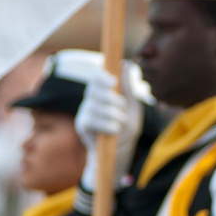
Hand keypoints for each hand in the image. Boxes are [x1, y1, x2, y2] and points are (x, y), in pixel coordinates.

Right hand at [75, 60, 146, 191]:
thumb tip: (126, 64)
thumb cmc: (126, 127)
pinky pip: (91, 119)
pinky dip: (106, 125)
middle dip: (113, 99)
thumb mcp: (133, 107)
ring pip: (96, 105)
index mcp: (103, 90)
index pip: (96, 75)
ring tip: (121, 124)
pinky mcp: (81, 124)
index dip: (102, 76)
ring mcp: (84, 110)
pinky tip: (114, 130)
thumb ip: (129, 88)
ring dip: (113, 115)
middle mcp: (91, 97)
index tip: (114, 82)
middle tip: (123, 109)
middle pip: (95, 89)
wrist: (120, 151)